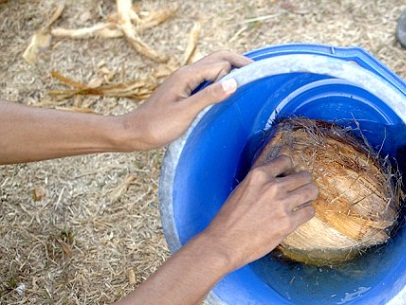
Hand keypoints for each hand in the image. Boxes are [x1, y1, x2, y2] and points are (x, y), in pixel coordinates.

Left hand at [120, 51, 251, 150]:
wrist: (135, 133)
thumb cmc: (158, 125)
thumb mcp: (186, 112)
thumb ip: (209, 96)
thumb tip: (234, 82)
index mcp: (188, 75)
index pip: (221, 63)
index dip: (239, 68)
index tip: (258, 78)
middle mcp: (187, 74)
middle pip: (218, 59)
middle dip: (238, 62)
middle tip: (258, 75)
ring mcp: (185, 82)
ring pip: (213, 69)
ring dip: (230, 71)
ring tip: (248, 83)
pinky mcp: (184, 91)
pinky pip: (207, 80)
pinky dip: (221, 82)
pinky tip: (227, 94)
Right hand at [201, 155, 318, 269]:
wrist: (224, 243)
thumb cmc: (228, 219)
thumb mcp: (241, 190)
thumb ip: (260, 182)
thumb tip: (276, 179)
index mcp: (259, 175)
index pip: (285, 160)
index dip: (289, 168)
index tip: (289, 175)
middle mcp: (273, 186)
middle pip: (304, 176)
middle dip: (303, 182)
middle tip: (299, 190)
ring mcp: (282, 204)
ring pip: (311, 191)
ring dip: (308, 196)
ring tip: (303, 202)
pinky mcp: (288, 223)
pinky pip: (309, 211)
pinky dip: (306, 213)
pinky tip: (298, 216)